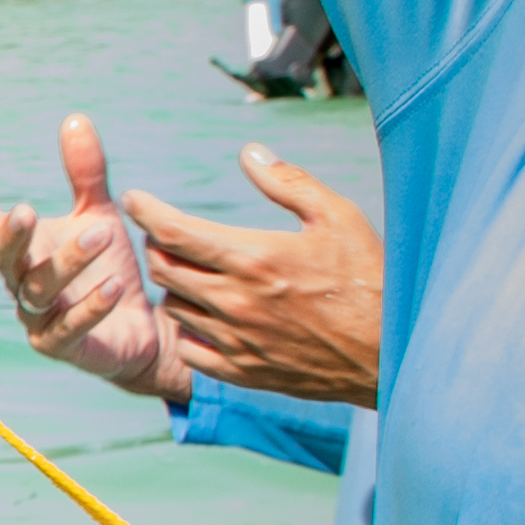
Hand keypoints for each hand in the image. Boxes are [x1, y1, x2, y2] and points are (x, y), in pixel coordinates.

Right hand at [0, 115, 187, 404]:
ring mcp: (39, 319)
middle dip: (12, 237)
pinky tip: (112, 285)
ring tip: (101, 237)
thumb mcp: (99, 214)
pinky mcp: (64, 347)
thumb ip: (85, 173)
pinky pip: (70, 328)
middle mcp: (22, 284)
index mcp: (24, 252)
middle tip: (24, 211)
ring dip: (67, 263)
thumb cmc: (108, 268)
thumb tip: (75, 118)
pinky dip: (90, 307)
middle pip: (5, 261)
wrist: (138, 328)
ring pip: (39, 291)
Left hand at [129, 147, 385, 406]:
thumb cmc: (369, 279)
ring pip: (175, 308)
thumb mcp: (338, 216)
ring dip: (174, 285)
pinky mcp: (244, 372)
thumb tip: (249, 152)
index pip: (175, 232)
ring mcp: (237, 341)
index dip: (146, 211)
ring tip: (192, 271)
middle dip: (158, 245)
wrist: (391, 353)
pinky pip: (191, 349)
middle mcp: (236, 302)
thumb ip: (288, 182)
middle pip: (165, 269)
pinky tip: (204, 315)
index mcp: (254, 259)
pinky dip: (188, 328)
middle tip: (168, 233)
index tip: (134, 199)